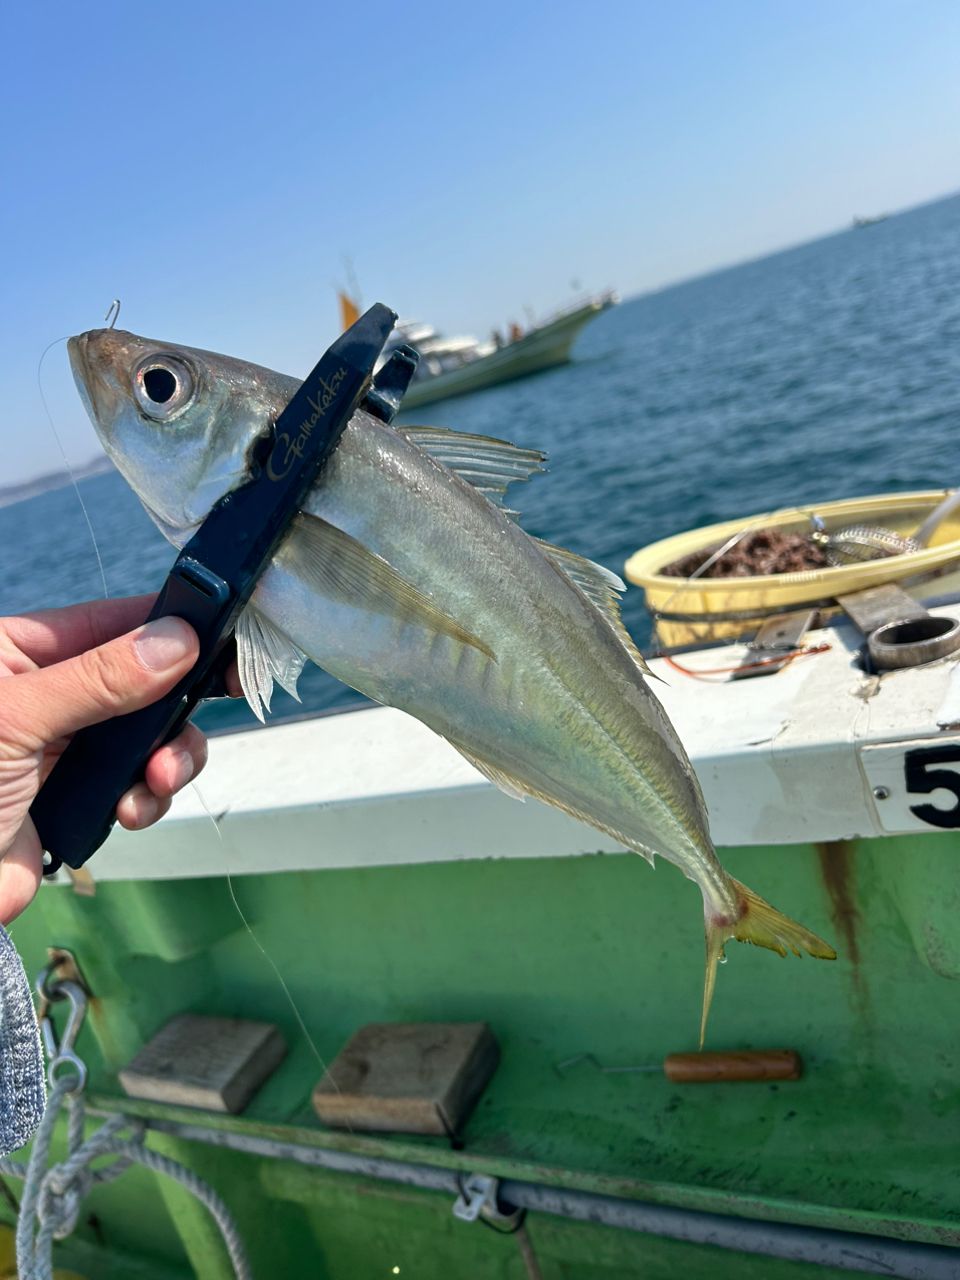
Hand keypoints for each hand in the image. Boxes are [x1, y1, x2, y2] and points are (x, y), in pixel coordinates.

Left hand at [0, 596, 236, 923]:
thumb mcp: (17, 719)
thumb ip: (100, 678)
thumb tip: (176, 639)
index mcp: (19, 653)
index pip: (111, 622)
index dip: (169, 628)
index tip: (220, 638)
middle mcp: (49, 694)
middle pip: (146, 681)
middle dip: (172, 710)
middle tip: (199, 717)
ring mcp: (66, 747)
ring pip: (152, 735)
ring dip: (167, 759)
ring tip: (154, 781)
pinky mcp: (80, 798)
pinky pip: (140, 784)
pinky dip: (146, 798)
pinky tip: (127, 811)